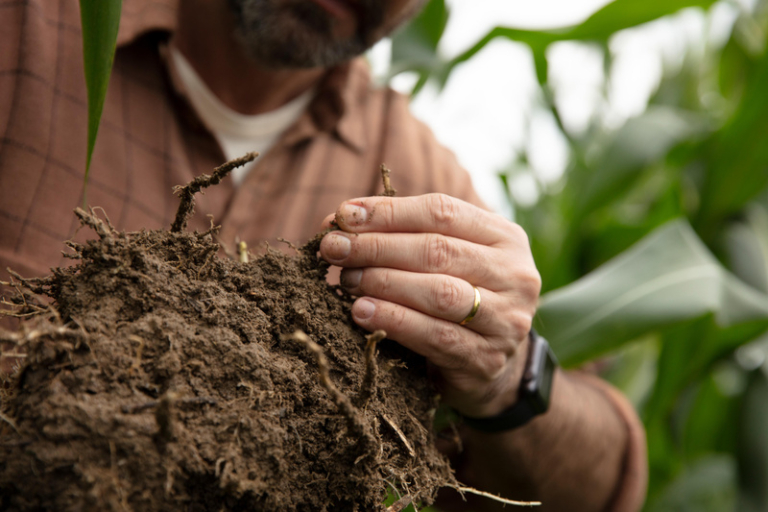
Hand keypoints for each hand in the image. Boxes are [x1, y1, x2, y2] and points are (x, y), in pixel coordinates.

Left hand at [319, 194, 540, 417]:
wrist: (492, 366)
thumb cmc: (457, 297)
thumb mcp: (445, 260)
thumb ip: (404, 236)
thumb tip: (340, 219)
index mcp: (505, 237)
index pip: (442, 212)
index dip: (389, 211)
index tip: (344, 216)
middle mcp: (515, 275)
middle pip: (437, 250)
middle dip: (377, 246)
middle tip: (334, 248)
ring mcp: (505, 320)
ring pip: (438, 293)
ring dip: (383, 282)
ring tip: (346, 280)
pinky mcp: (486, 359)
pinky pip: (435, 336)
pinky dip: (394, 321)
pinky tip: (361, 312)